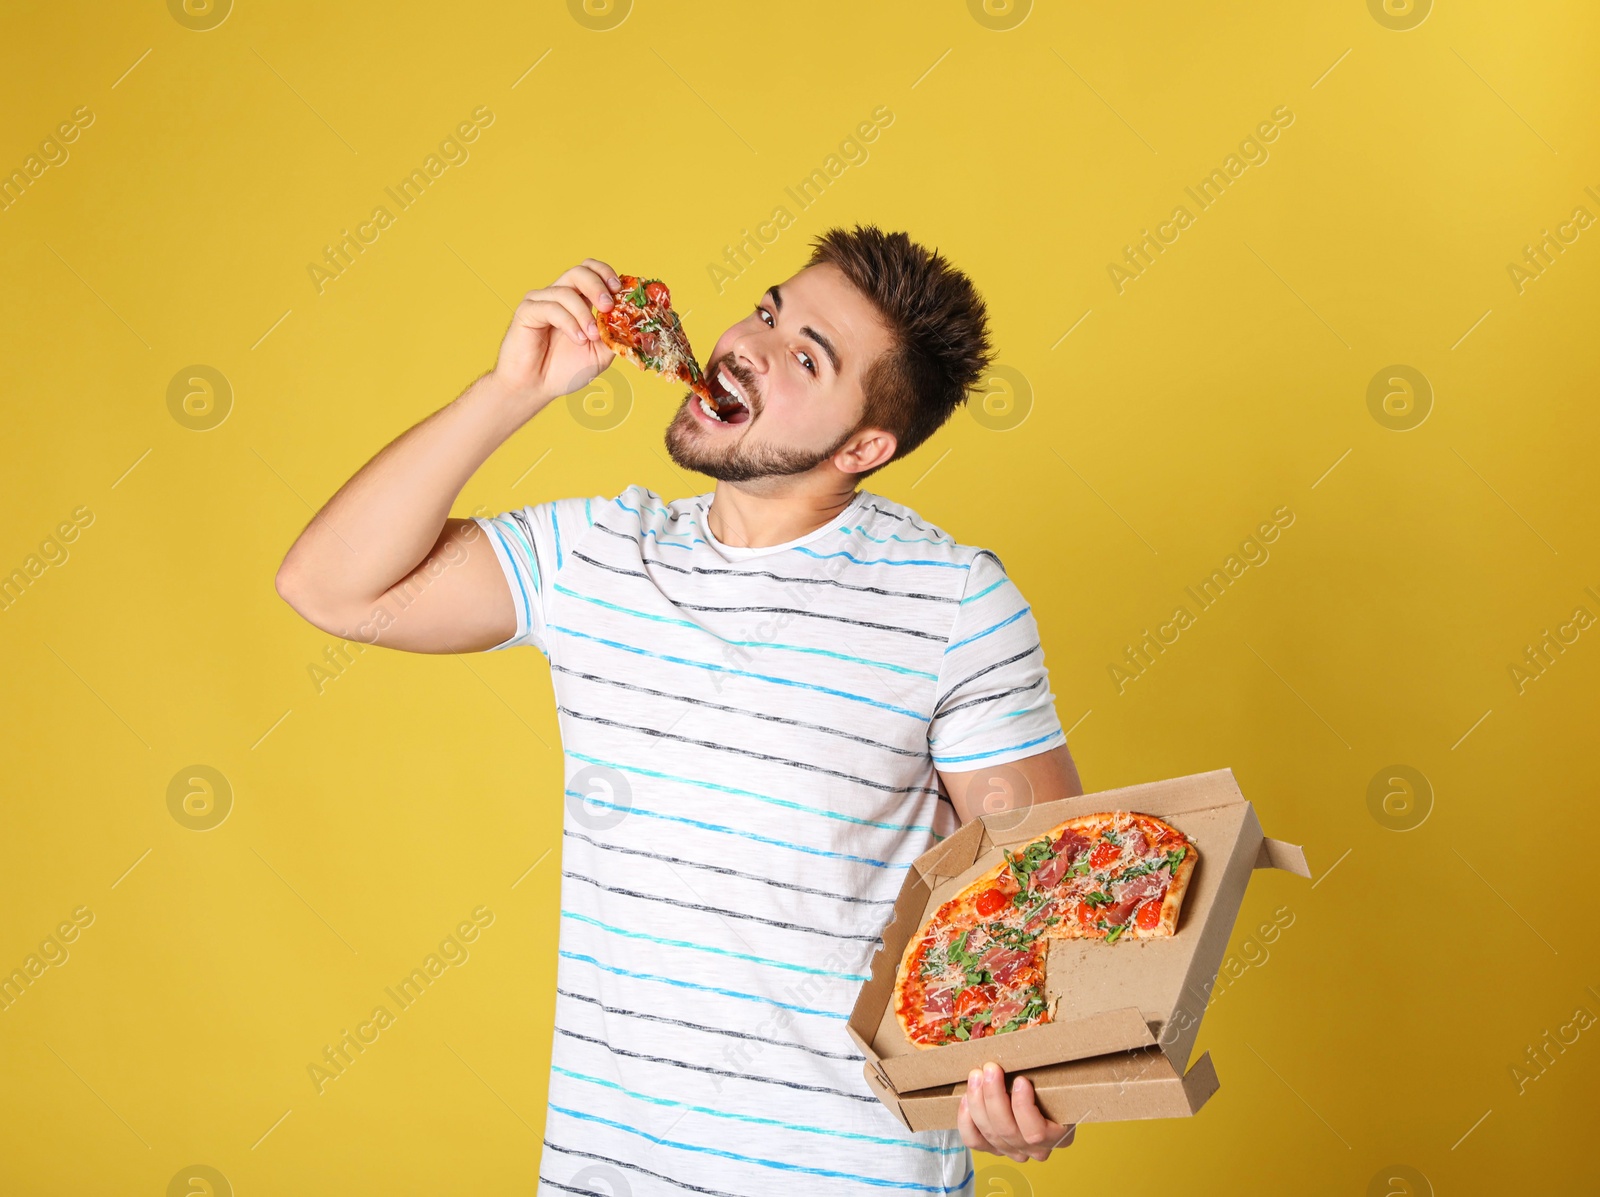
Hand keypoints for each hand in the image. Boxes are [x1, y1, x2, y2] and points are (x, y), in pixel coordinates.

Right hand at [491, 258, 619, 407]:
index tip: (620, 290)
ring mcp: (542, 301)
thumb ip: (615, 335)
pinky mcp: (528, 311)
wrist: (537, 387)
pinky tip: (577, 339)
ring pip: (566, 291)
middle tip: (608, 306)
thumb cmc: (565, 370)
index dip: (607, 274)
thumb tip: (632, 320)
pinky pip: (551, 308)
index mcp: (579, 300)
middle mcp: (560, 296)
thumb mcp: (600, 353)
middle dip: (598, 285)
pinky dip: (569, 323)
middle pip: (580, 271)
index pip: (592, 271)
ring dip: (584, 314)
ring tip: (591, 337)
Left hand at [957, 1062, 1075, 1162]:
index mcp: (1057, 1134)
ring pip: (990, 1133)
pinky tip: (967, 1099)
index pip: (1036, 1131)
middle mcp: (1035, 1149)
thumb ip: (1046, 1070)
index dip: (1023, 1107)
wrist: (1041, 1098)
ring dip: (978, 1102)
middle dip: (994, 1096)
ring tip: (976, 1076)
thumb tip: (1034, 1038)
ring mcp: (1012, 1150)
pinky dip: (967, 1120)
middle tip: (990, 1068)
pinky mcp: (993, 1148)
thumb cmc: (1051, 1084)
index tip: (1020, 1080)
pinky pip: (974, 1141)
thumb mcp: (1056, 1078)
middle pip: (1008, 1130)